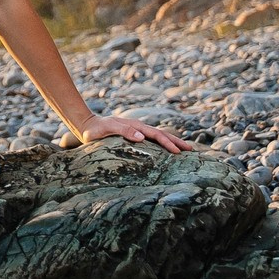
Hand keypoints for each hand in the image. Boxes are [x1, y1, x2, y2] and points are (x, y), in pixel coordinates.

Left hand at [73, 114, 196, 153]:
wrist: (88, 126)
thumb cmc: (96, 130)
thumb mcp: (107, 130)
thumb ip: (123, 131)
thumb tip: (142, 137)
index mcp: (135, 126)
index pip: (156, 135)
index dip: (168, 143)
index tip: (178, 152)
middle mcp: (139, 127)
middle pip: (161, 133)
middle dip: (176, 141)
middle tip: (190, 150)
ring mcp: (138, 131)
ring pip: (159, 135)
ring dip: (172, 141)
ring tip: (185, 148)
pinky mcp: (135, 135)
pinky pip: (152, 139)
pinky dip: (163, 142)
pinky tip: (168, 149)